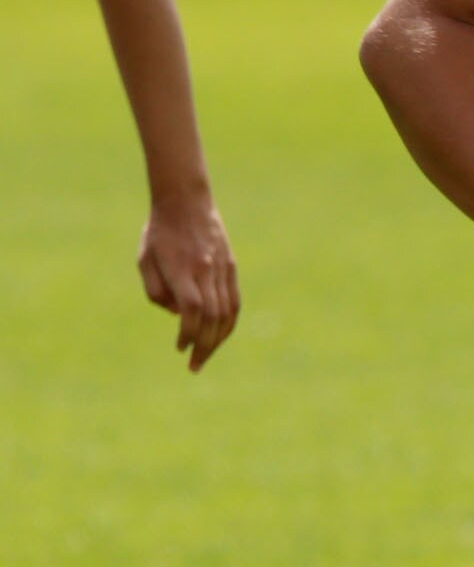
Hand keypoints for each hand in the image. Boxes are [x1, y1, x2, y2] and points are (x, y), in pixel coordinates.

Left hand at [138, 194, 238, 372]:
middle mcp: (205, 270)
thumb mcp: (145, 259)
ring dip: (218, 338)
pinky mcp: (230, 266)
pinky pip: (235, 300)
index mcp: (182, 268)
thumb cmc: (159, 232)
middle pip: (212, 316)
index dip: (188, 333)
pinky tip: (220, 335)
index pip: (192, 308)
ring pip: (228, 311)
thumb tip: (176, 314)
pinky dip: (229, 322)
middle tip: (194, 365)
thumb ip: (157, 291)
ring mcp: (222, 268)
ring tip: (207, 355)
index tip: (180, 349)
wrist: (186, 201)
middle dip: (204, 345)